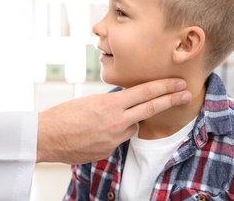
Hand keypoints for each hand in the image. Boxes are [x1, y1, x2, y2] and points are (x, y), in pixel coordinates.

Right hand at [36, 78, 190, 163]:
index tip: (179, 82)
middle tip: (187, 93)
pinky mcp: (109, 151)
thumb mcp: (91, 100)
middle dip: (171, 100)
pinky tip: (95, 133)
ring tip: (103, 121)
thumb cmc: (64, 115)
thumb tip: (126, 102)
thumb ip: (113, 102)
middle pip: (151, 109)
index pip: (145, 92)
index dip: (164, 86)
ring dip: (128, 122)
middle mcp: (116, 121)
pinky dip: (114, 134)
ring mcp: (114, 138)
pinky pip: (119, 139)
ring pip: (133, 127)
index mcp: (110, 104)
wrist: (47, 137)